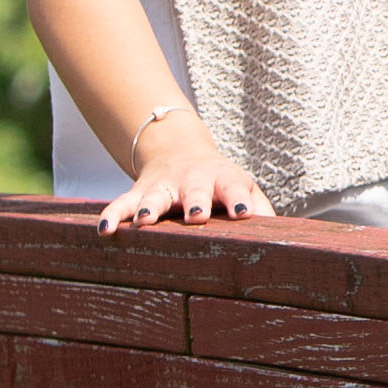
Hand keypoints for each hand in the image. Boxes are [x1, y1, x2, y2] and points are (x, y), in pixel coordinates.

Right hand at [94, 106, 272, 230]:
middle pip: (194, 189)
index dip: (239, 199)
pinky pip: (122, 203)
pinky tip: (105, 230)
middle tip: (196, 216)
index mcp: (223, 179)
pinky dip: (112, 215)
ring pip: (154, 196)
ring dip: (150, 207)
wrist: (179, 151)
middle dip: (195, 201)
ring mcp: (163, 186)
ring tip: (144, 221)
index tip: (243, 213)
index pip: (235, 187)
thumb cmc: (220, 183)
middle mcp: (192, 180)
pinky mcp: (138, 192)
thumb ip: (261, 209)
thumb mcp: (243, 189)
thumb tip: (282, 237)